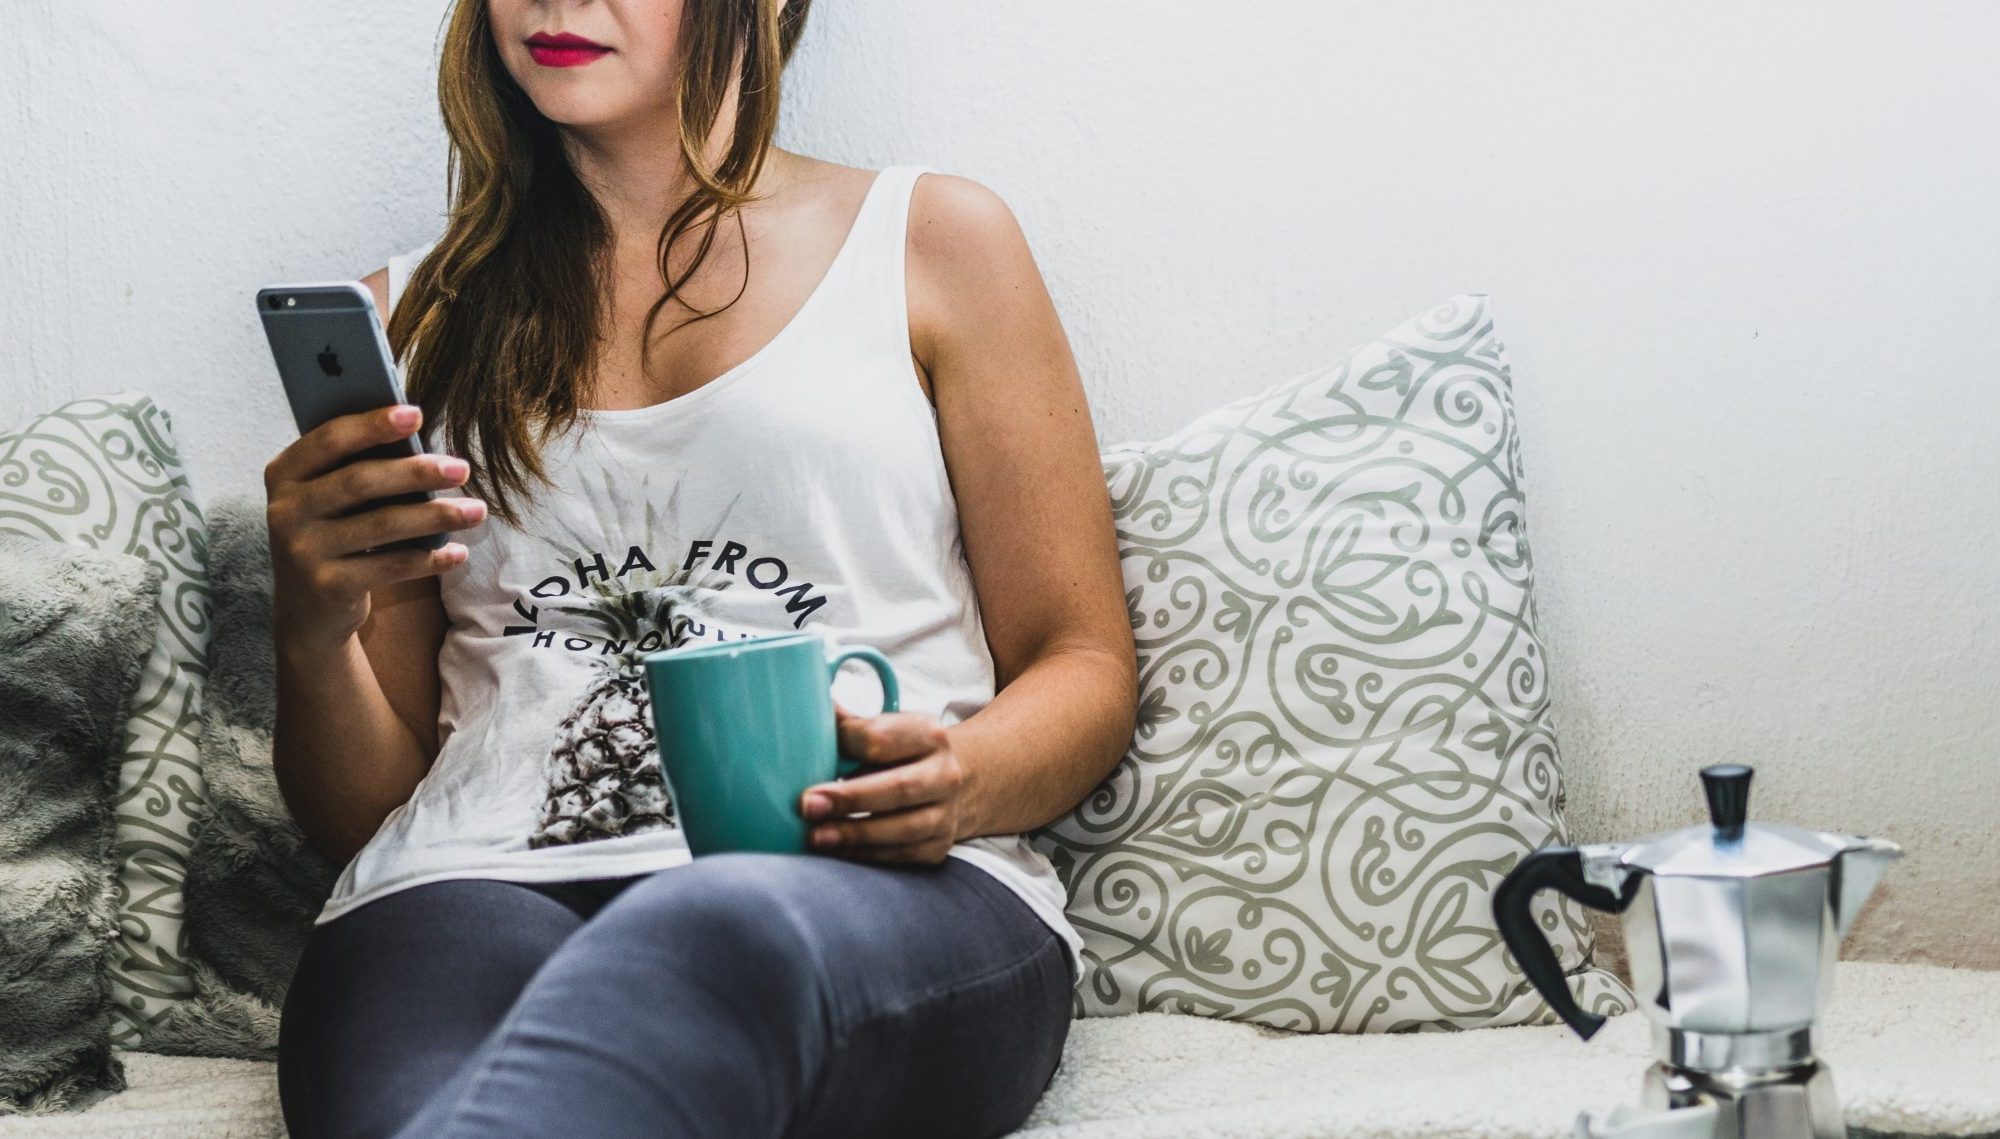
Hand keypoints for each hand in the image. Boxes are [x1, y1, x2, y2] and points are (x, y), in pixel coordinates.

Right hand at [265, 403, 484, 651]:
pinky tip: (458, 552)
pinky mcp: (328, 586)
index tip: (417, 413)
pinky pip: (391, 566)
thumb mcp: (328, 500)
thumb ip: (355, 468)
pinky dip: (431, 559)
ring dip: (437, 516)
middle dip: (417, 472)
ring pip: (382, 524)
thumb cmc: (332, 536)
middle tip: (462, 468)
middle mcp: (286, 510)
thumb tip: (417, 435)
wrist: (307, 612)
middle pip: (360, 481)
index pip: (330, 439)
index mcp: (284, 474)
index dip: (373, 425)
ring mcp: (303, 550)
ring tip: (476, 510)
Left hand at [798, 704, 970, 864]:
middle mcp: (945, 774)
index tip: (808, 759)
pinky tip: (837, 852)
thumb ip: (848, 726)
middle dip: (850, 799)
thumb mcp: (884, 730)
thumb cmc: (900, 755)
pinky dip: (866, 855)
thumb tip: (805, 709)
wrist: (948, 784)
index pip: (882, 740)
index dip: (844, 747)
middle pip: (898, 787)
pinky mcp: (938, 845)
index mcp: (928, 735)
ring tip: (816, 837)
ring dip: (855, 834)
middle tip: (808, 806)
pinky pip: (901, 855)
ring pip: (903, 828)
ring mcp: (946, 813)